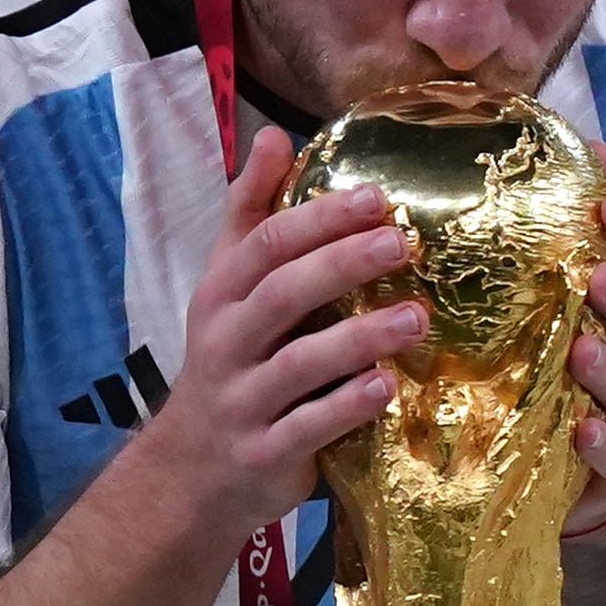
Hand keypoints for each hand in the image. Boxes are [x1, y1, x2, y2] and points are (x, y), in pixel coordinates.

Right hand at [138, 126, 426, 535]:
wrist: (190, 472)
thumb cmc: (229, 363)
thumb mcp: (227, 285)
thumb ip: (252, 213)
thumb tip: (274, 133)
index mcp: (222, 294)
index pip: (265, 244)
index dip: (319, 218)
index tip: (376, 196)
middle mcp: (228, 342)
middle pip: (282, 293)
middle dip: (342, 264)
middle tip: (402, 243)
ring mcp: (244, 401)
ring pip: (301, 363)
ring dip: (360, 338)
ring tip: (416, 317)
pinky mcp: (264, 453)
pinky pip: (308, 427)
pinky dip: (347, 407)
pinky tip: (387, 388)